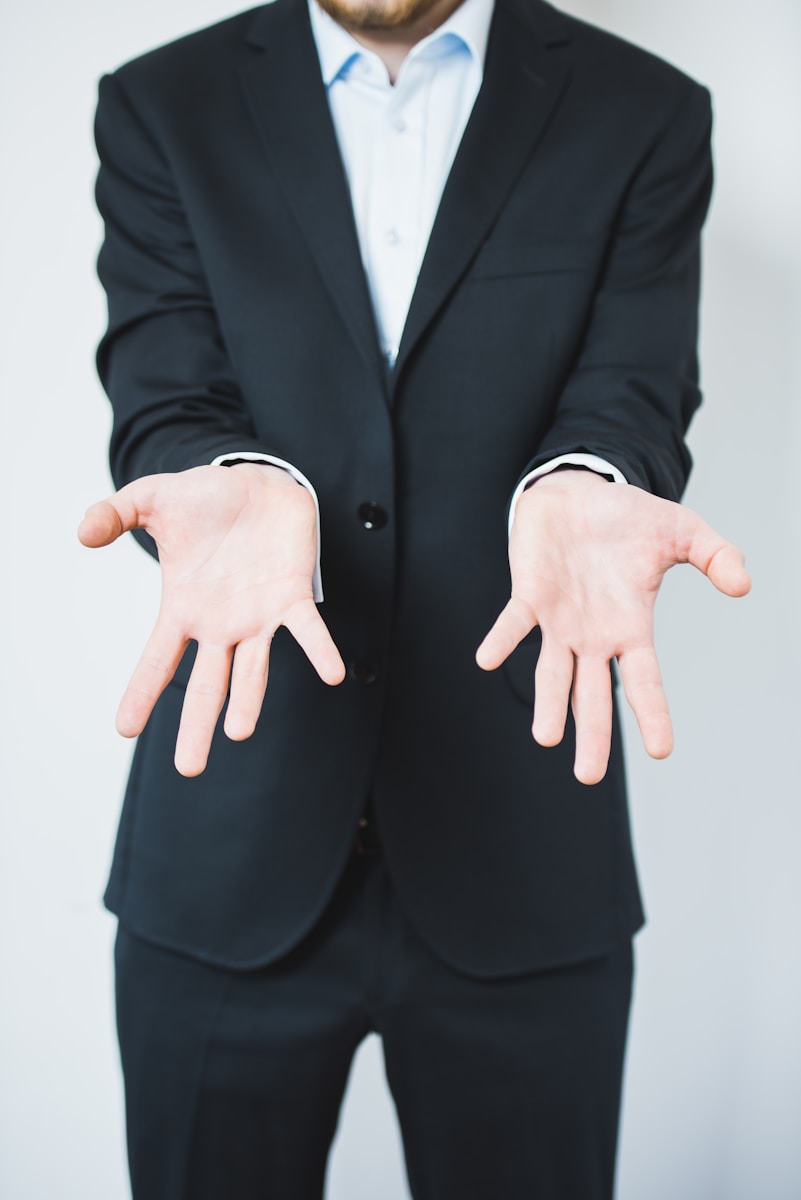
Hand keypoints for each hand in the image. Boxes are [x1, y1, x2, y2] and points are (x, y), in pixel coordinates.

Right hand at [78, 464, 344, 775]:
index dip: (142, 693)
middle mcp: (221, 625)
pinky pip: (307, 630)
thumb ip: (114, 515)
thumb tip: (82, 535)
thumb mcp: (151, 501)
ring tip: (239, 733)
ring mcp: (258, 616)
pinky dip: (320, 651)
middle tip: (189, 770)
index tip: (125, 730)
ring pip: (252, 670)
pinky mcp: (292, 596)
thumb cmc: (204, 500)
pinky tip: (332, 674)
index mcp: (185, 610)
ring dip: (249, 700)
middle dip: (197, 726)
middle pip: (206, 685)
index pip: (158, 660)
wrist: (258, 482)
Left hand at [476, 470, 750, 784]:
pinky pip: (513, 622)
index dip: (652, 714)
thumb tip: (744, 585)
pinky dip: (502, 640)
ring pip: (551, 672)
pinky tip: (487, 660)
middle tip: (587, 777)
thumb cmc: (628, 519)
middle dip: (591, 735)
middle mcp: (592, 635)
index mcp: (630, 628)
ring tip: (546, 738)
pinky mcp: (529, 594)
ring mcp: (558, 620)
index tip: (660, 751)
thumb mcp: (682, 531)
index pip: (645, 681)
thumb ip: (715, 555)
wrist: (577, 492)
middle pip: (593, 694)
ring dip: (549, 703)